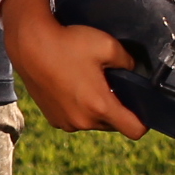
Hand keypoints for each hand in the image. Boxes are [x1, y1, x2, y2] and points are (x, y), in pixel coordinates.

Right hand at [0, 0, 146, 134]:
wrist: (30, 45)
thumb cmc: (68, 44)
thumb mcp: (108, 45)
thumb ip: (129, 61)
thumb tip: (134, 69)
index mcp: (100, 106)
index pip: (135, 130)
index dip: (144, 121)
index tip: (143, 107)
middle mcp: (83, 121)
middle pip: (113, 125)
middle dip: (117, 109)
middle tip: (113, 84)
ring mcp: (66, 122)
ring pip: (93, 122)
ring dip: (96, 109)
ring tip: (90, 82)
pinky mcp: (53, 119)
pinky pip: (75, 119)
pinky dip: (79, 108)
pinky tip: (74, 86)